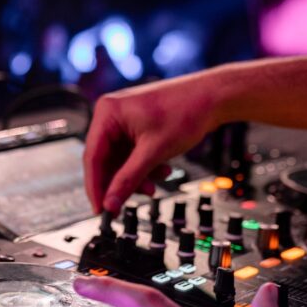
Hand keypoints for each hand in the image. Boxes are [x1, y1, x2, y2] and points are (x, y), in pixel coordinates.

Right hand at [84, 76, 218, 213]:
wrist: (214, 97)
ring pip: (120, 161)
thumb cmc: (186, 111)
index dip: (95, 186)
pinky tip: (161, 169)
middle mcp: (111, 115)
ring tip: (155, 183)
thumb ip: (128, 180)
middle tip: (126, 203)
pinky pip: (131, 154)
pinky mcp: (136, 127)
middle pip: (105, 161)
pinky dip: (144, 166)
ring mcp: (123, 120)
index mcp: (108, 113)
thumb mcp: (154, 152)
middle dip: (121, 182)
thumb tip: (109, 203)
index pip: (92, 157)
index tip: (100, 210)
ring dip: (136, 176)